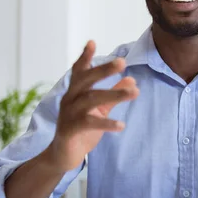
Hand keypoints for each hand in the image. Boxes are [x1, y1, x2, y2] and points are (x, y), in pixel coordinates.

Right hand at [47, 40, 138, 171]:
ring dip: (114, 94)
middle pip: (86, 80)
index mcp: (75, 92)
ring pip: (91, 99)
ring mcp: (68, 114)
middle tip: (122, 62)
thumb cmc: (82, 129)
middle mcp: (69, 99)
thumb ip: (113, 94)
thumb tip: (132, 79)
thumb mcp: (100, 109)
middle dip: (103, 70)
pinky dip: (106, 123)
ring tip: (134, 92)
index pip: (79, 71)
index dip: (84, 56)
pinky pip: (89, 123)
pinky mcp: (70, 130)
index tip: (92, 42)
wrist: (64, 155)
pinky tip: (121, 125)